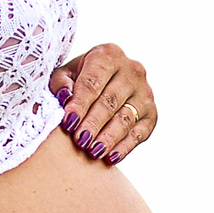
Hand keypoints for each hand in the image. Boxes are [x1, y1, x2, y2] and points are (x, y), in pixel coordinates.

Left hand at [50, 43, 157, 165]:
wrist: (108, 81)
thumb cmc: (81, 78)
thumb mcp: (66, 75)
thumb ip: (61, 84)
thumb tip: (65, 98)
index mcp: (109, 54)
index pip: (93, 82)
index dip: (80, 104)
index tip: (68, 122)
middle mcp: (132, 70)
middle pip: (110, 101)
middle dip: (93, 123)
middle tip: (80, 141)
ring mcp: (145, 92)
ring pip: (125, 118)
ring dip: (108, 137)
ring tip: (93, 152)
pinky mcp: (152, 113)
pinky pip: (140, 133)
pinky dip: (125, 147)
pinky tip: (111, 157)